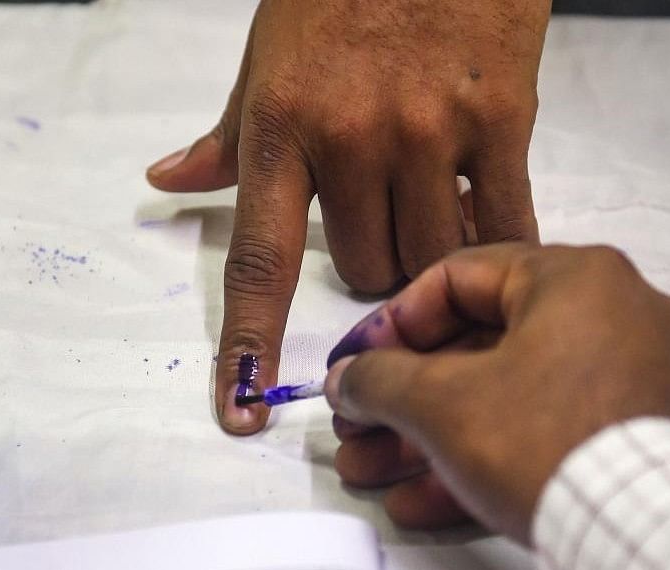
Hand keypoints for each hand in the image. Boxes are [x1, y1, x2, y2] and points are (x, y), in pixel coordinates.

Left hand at [147, 0, 550, 433]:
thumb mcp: (266, 59)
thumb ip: (228, 136)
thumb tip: (168, 181)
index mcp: (281, 128)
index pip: (256, 263)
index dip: (247, 346)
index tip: (241, 410)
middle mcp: (349, 138)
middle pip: (361, 274)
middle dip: (369, 268)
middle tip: (379, 218)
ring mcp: (426, 131)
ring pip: (425, 261)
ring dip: (425, 257)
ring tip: (429, 206)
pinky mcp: (499, 119)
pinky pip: (501, 224)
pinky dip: (495, 241)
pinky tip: (491, 223)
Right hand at [324, 244, 669, 544]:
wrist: (645, 541)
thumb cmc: (540, 441)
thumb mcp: (439, 403)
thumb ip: (378, 380)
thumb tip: (344, 379)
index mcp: (575, 278)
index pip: (456, 279)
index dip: (388, 325)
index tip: (352, 366)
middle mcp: (613, 316)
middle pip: (477, 349)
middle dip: (403, 400)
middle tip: (354, 430)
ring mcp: (632, 381)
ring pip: (505, 401)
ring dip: (429, 439)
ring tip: (370, 475)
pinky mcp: (636, 439)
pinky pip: (544, 435)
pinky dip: (483, 461)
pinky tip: (419, 504)